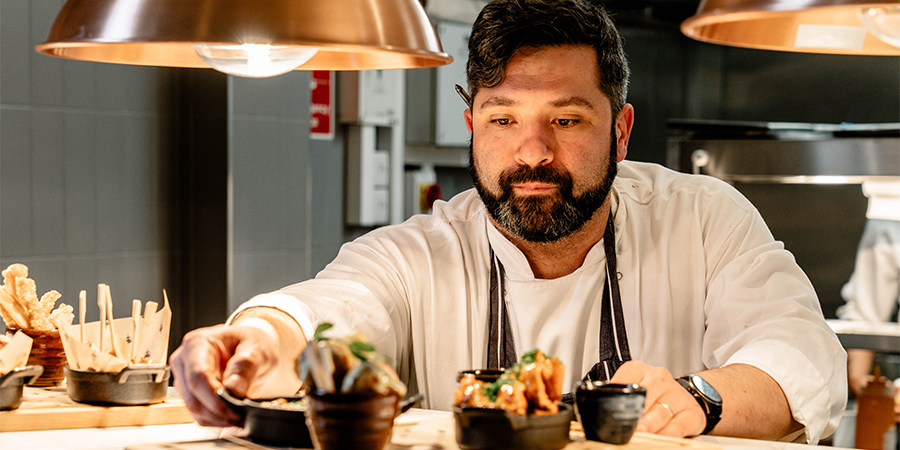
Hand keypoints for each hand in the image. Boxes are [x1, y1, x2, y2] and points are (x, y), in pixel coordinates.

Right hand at [170, 323, 301, 426]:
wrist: (251, 350)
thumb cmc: (252, 344)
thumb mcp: (257, 349)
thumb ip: (245, 366)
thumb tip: (233, 388)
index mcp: (198, 343)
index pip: (198, 376)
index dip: (215, 397)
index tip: (235, 408)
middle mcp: (184, 361)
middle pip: (193, 398)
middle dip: (219, 411)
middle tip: (243, 414)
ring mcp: (184, 379)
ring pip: (195, 410)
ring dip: (219, 418)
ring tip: (241, 413)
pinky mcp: (190, 395)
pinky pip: (199, 416)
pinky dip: (217, 419)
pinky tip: (233, 413)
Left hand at [610, 360, 705, 436]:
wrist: (686, 397)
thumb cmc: (654, 394)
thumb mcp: (635, 387)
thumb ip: (619, 395)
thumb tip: (599, 408)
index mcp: (640, 370)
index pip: (624, 379)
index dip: (616, 397)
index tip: (608, 410)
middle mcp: (659, 379)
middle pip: (642, 398)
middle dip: (632, 415)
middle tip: (623, 426)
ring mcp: (676, 395)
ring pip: (659, 414)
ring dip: (647, 427)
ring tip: (637, 434)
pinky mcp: (691, 413)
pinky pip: (677, 427)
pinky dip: (666, 435)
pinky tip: (658, 438)